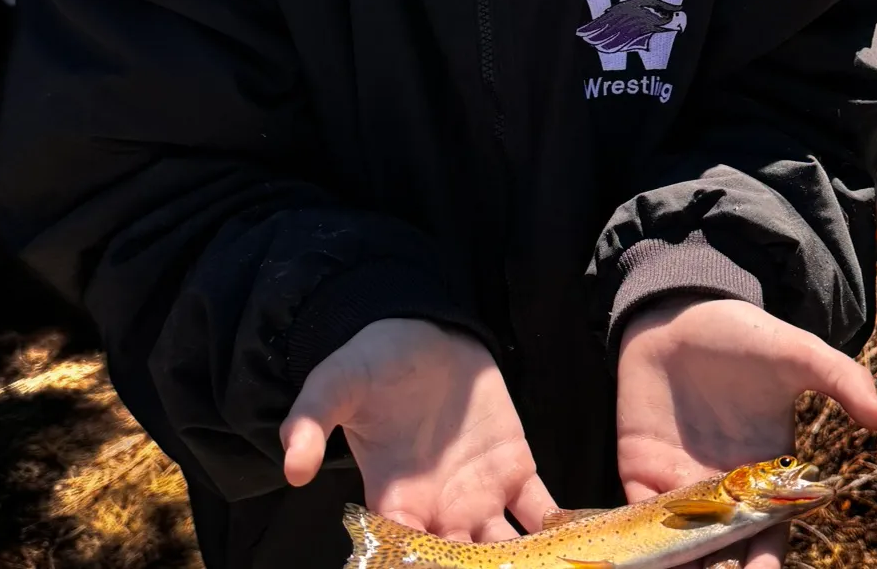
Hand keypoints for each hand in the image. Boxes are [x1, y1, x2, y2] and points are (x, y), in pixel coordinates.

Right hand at [280, 317, 555, 540]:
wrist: (419, 330)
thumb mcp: (335, 385)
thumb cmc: (372, 364)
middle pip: (463, 565)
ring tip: (553, 567)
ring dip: (526, 562)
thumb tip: (292, 466)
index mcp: (395, 503)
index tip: (434, 567)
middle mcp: (441, 513)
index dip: (417, 567)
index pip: (405, 556)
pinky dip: (561, 527)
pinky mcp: (516, 467)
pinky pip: (541, 509)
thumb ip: (311, 422)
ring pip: (507, 549)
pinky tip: (583, 541)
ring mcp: (482, 495)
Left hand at [616, 299, 876, 568]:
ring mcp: (680, 483)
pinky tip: (640, 557)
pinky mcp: (640, 470)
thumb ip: (840, 378)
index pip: (768, 537)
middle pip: (724, 552)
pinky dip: (640, 542)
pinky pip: (640, 517)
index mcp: (765, 475)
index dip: (764, 563)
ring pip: (682, 546)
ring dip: (681, 566)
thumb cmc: (743, 334)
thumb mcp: (796, 352)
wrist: (679, 310)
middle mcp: (723, 489)